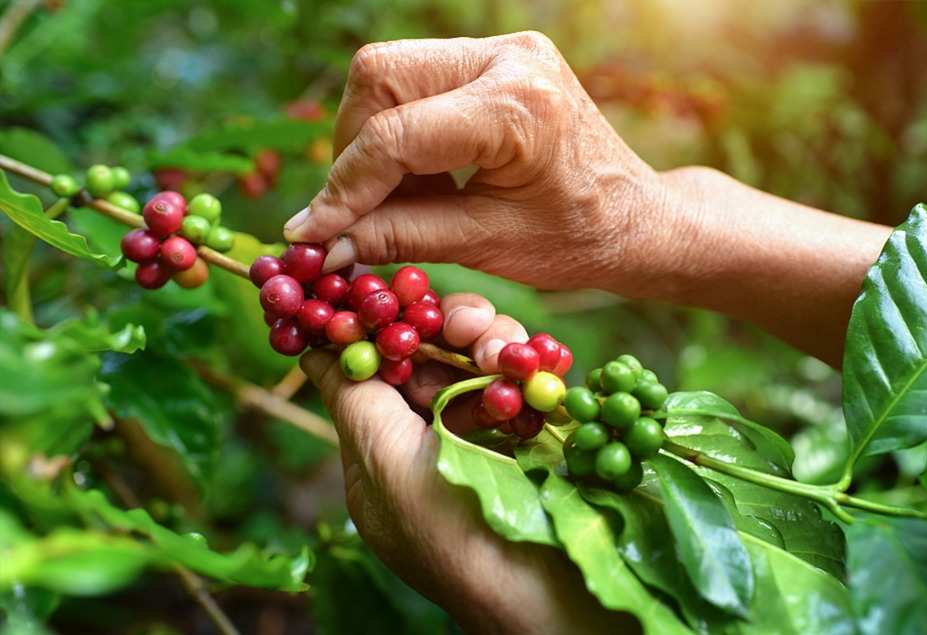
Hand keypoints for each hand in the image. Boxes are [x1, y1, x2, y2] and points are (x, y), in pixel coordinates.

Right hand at [283, 32, 681, 295]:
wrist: (636, 219)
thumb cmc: (577, 240)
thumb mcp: (485, 246)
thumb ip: (398, 237)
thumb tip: (322, 243)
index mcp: (518, 106)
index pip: (396, 136)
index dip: (344, 189)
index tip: (312, 235)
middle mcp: (509, 57)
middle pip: (378, 76)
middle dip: (353, 150)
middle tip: (359, 212)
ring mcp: (503, 49)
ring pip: (388, 72)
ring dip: (374, 140)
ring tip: (403, 202)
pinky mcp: (495, 58)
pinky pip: (417, 81)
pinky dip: (401, 133)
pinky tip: (425, 181)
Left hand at [299, 292, 638, 634]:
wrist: (550, 587)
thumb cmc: (454, 535)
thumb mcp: (387, 466)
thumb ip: (354, 400)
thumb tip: (313, 347)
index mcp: (384, 456)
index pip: (372, 373)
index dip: (374, 327)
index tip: (374, 283)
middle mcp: (432, 441)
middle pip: (428, 358)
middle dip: (444, 331)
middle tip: (466, 321)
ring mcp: (485, 438)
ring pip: (477, 361)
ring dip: (489, 344)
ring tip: (501, 348)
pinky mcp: (533, 434)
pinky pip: (521, 381)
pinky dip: (526, 366)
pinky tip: (533, 364)